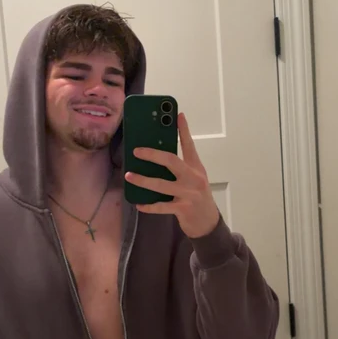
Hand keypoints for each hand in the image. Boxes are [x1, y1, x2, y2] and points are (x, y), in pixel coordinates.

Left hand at [125, 113, 219, 238]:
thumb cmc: (197, 197)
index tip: (178, 115)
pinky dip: (149, 206)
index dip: (184, 130)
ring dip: (143, 180)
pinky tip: (139, 203)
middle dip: (152, 154)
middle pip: (171, 161)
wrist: (209, 223)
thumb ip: (181, 168)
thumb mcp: (194, 179)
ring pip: (161, 184)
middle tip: (137, 151)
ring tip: (129, 175)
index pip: (189, 146)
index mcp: (196, 168)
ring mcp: (188, 193)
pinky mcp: (183, 208)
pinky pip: (161, 206)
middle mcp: (193, 178)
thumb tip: (157, 157)